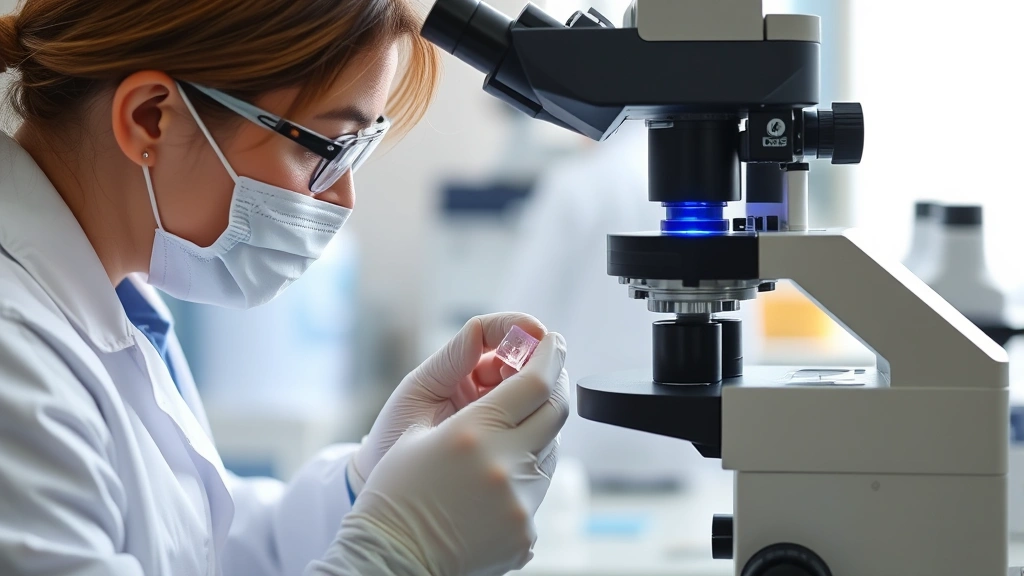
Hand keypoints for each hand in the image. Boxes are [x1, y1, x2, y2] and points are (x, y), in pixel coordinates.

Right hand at [311, 332, 569, 575]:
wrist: (390, 556)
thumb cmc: (396, 489)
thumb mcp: (418, 428)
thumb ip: (471, 396)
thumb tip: (520, 376)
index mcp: (473, 433)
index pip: (535, 382)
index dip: (549, 356)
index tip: (552, 342)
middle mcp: (505, 466)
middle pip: (555, 412)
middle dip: (553, 386)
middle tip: (546, 372)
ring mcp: (519, 503)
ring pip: (551, 451)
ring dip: (537, 433)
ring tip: (506, 435)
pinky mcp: (525, 533)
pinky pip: (538, 489)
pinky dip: (524, 475)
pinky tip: (493, 481)